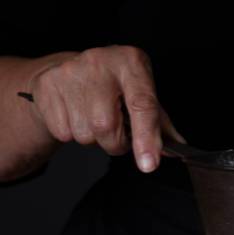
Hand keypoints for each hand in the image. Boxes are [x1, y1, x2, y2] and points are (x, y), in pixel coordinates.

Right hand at [27, 46, 183, 171]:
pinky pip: (63, 133)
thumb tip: (177, 149)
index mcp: (131, 63)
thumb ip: (161, 125)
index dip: (147, 139)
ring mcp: (70, 72)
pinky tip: (76, 116)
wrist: (70, 71)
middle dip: (116, 143)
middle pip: (107, 127)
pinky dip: (72, 134)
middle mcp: (100, 63)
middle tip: (117, 132)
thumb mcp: (142, 96)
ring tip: (96, 120)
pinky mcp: (48, 85)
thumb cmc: (116, 88)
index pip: (142, 106)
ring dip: (95, 139)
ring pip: (85, 134)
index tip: (149, 165)